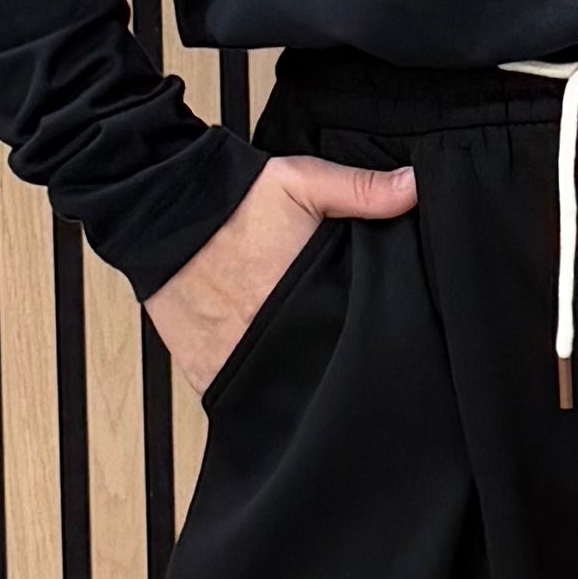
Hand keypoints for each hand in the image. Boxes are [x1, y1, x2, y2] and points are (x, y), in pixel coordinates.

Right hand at [145, 152, 418, 398]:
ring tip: (306, 356)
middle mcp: (277, 338)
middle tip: (343, 346)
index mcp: (309, 295)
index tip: (387, 336)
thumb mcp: (304, 182)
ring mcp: (240, 363)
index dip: (373, 337)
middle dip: (337, 362)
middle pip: (323, 369)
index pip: (356, 336)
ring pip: (286, 390)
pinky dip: (259, 390)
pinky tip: (271, 370)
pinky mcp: (209, 377)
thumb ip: (362, 190)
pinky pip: (245, 396)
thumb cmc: (234, 199)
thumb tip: (416, 188)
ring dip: (298, 378)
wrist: (161, 210)